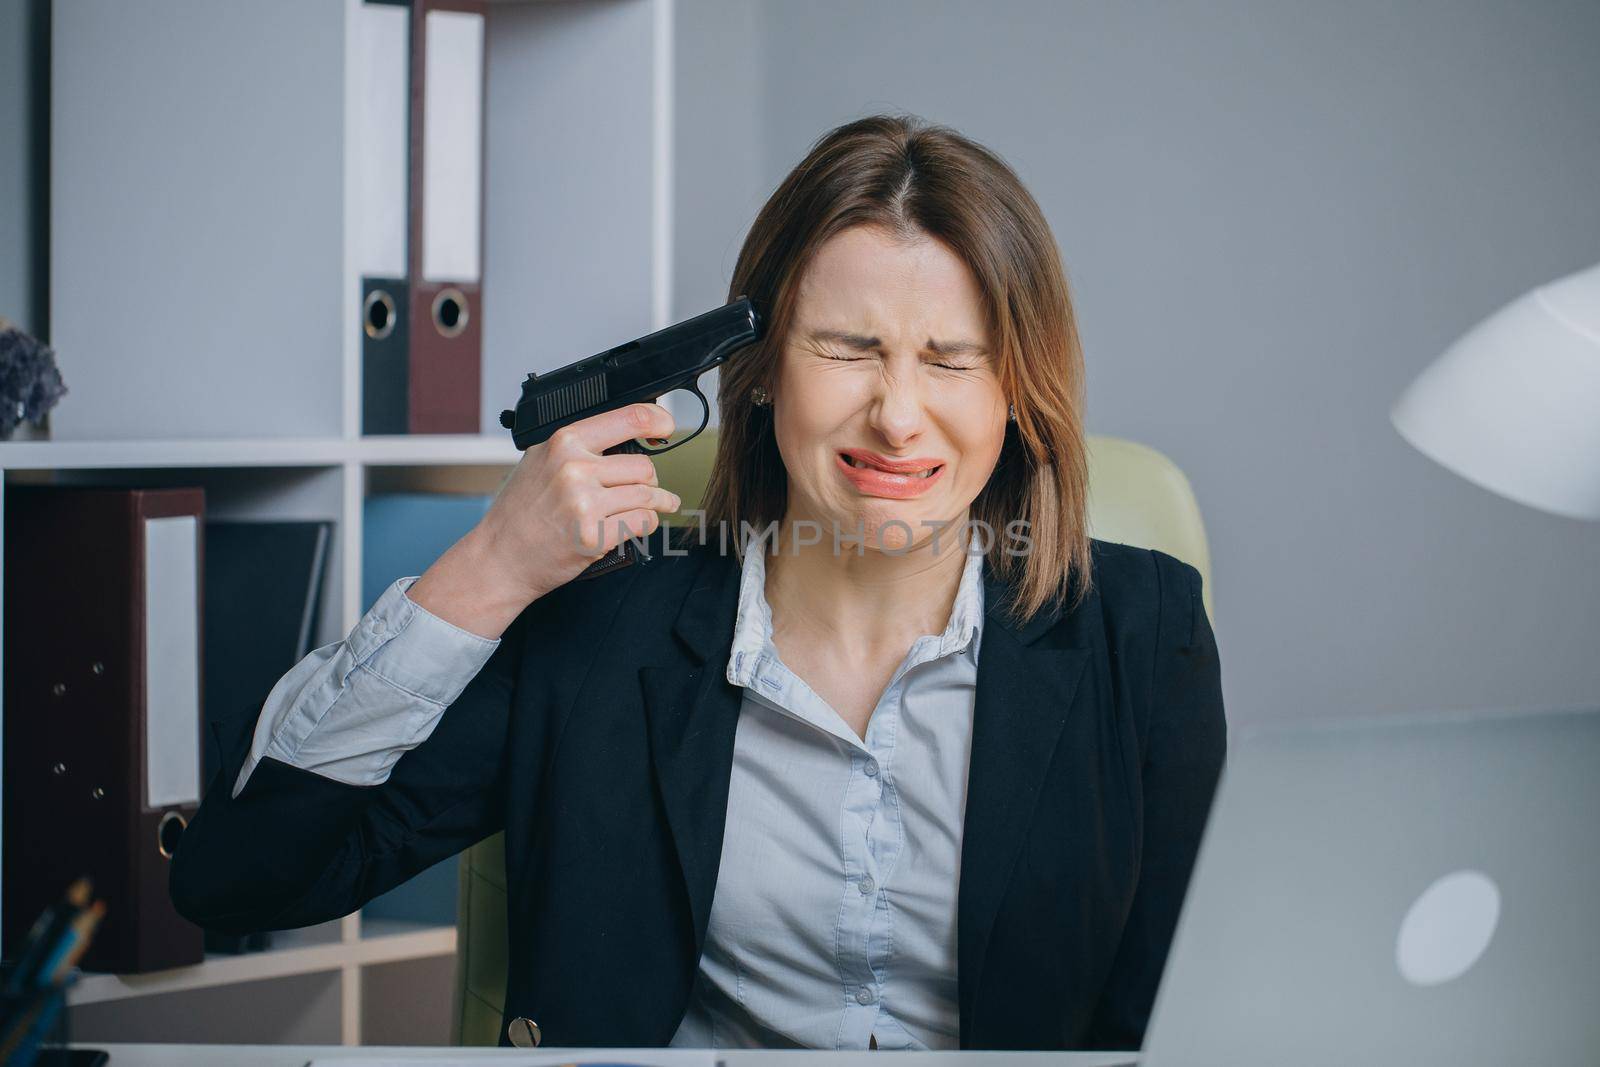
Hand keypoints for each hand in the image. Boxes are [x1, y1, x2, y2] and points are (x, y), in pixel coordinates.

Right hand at [479, 401, 681, 600]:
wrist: (499, 557)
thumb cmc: (518, 513)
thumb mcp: (540, 462)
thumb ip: (578, 448)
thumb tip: (624, 437)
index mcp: (564, 443)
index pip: (628, 418)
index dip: (656, 420)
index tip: (666, 426)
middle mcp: (575, 469)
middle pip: (643, 466)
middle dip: (650, 480)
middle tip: (649, 488)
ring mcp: (584, 503)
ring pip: (647, 495)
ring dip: (658, 502)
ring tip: (661, 505)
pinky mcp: (593, 536)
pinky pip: (642, 522)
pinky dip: (646, 524)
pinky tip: (640, 524)